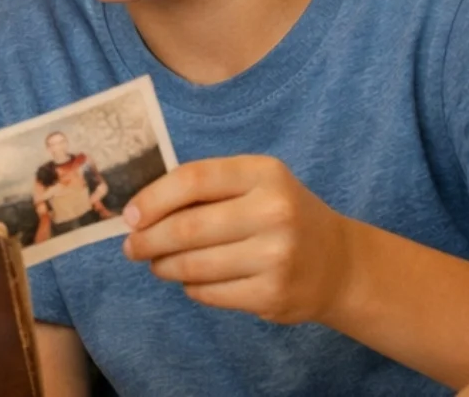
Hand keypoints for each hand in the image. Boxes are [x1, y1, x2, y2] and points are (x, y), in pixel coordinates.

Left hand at [122, 156, 357, 325]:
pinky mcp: (273, 294)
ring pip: (194, 265)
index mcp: (264, 174)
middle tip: (132, 247)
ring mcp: (276, 256)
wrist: (338, 263)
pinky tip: (192, 280)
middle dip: (148, 239)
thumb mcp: (255, 185)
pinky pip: (209, 293)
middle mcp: (274, 212)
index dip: (152, 199)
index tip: (129, 216)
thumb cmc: (281, 215)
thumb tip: (139, 209)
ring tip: (157, 264)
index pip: (193, 180)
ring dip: (164, 266)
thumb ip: (206, 188)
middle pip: (187, 227)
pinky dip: (191, 287)